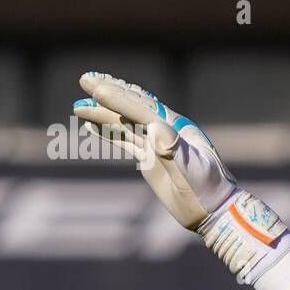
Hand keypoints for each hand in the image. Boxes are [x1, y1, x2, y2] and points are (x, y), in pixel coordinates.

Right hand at [73, 72, 236, 230]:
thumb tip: (155, 127)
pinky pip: (126, 141)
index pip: (143, 109)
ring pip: (124, 123)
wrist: (213, 211)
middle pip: (132, 107)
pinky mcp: (151, 159)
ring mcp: (156, 145)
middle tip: (84, 78)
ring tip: (77, 105)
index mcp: (177, 128)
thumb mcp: (192, 169)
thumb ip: (174, 148)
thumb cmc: (207, 189)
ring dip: (101, 113)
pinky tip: (91, 126)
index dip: (120, 99)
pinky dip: (108, 132)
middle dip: (108, 92)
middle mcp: (165, 131)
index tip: (97, 89)